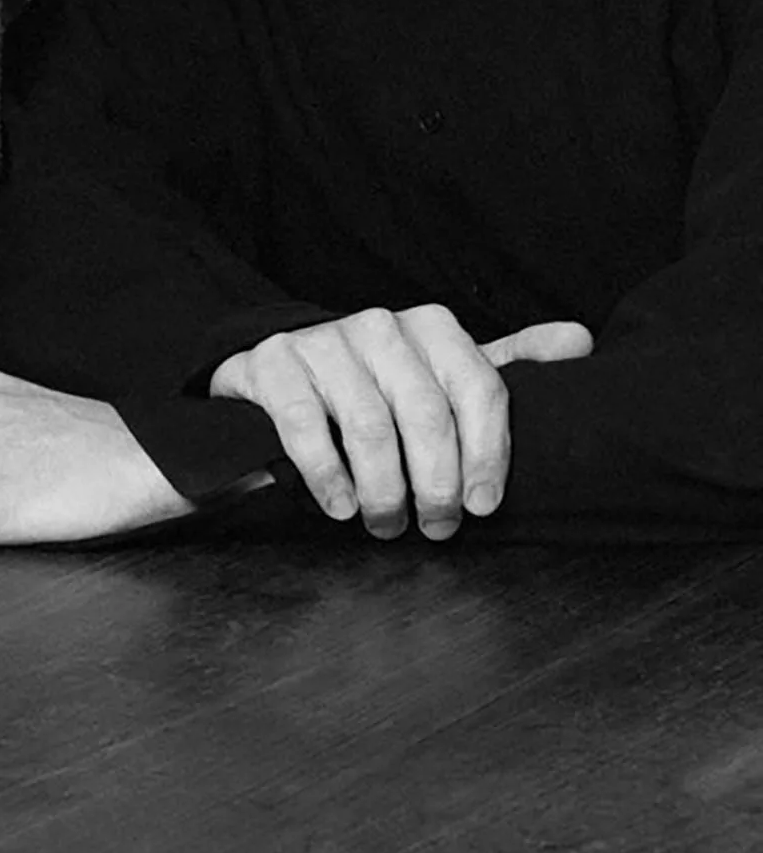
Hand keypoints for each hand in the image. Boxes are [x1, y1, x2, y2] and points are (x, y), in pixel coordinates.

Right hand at [210, 306, 591, 540]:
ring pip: (368, 424)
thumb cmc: (381, 389)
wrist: (285, 378)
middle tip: (435, 527)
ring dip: (383, 490)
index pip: (478, 385)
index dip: (487, 453)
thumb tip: (580, 341)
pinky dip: (327, 474)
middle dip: (435, 484)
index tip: (483, 505)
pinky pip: (304, 423)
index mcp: (432, 327)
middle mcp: (381, 325)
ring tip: (385, 524)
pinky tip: (340, 505)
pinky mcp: (272, 363)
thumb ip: (511, 364)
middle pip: (425, 412)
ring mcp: (323, 340)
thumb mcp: (447, 377)